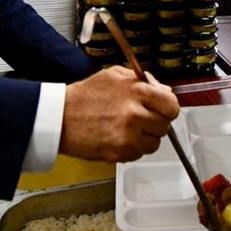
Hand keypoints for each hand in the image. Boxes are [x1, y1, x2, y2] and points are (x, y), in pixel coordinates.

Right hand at [60, 67, 179, 161]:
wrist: (59, 117)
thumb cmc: (83, 96)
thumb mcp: (115, 75)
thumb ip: (143, 81)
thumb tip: (164, 91)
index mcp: (136, 92)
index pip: (172, 105)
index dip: (168, 108)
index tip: (163, 109)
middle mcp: (134, 114)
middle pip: (165, 126)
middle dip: (155, 123)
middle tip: (141, 119)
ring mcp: (127, 135)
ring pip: (154, 143)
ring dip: (145, 138)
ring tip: (128, 129)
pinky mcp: (119, 153)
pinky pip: (138, 154)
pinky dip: (131, 149)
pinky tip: (118, 138)